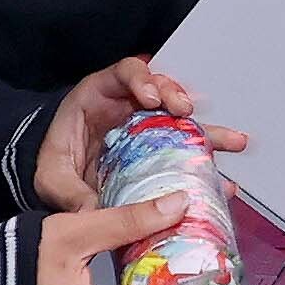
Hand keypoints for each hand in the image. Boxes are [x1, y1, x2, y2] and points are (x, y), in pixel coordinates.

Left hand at [35, 56, 249, 210]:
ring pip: (181, 121)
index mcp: (98, 97)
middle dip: (179, 98)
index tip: (151, 98)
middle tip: (188, 112)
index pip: (125, 73)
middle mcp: (128, 107)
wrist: (55, 180)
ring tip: (233, 141)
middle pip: (162, 90)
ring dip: (207, 129)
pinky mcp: (158, 153)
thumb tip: (92, 212)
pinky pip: (184, 151)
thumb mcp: (51, 177)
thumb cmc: (51, 165)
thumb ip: (69, 191)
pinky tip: (221, 177)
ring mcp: (146, 128)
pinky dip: (204, 162)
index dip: (141, 79)